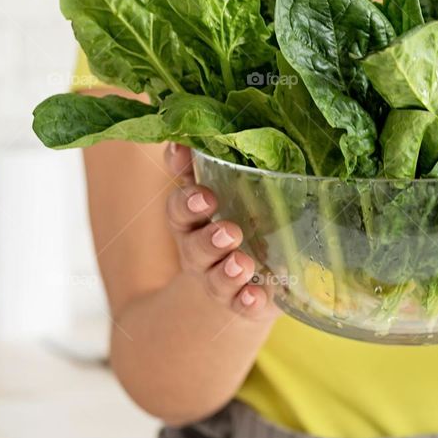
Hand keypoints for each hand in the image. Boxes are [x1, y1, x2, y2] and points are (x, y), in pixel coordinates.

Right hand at [164, 141, 280, 322]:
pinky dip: (247, 302)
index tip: (204, 194)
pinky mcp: (241, 303)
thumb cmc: (230, 226)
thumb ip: (209, 163)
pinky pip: (241, 306)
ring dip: (227, 270)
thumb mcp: (221, 194)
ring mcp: (219, 280)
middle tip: (229, 230)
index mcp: (194, 220)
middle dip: (209, 238)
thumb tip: (196, 131)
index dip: (187, 200)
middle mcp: (199, 251)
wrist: (233, 291)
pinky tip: (256, 297)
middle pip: (194, 244)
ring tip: (242, 264)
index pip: (181, 207)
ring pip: (216, 277)